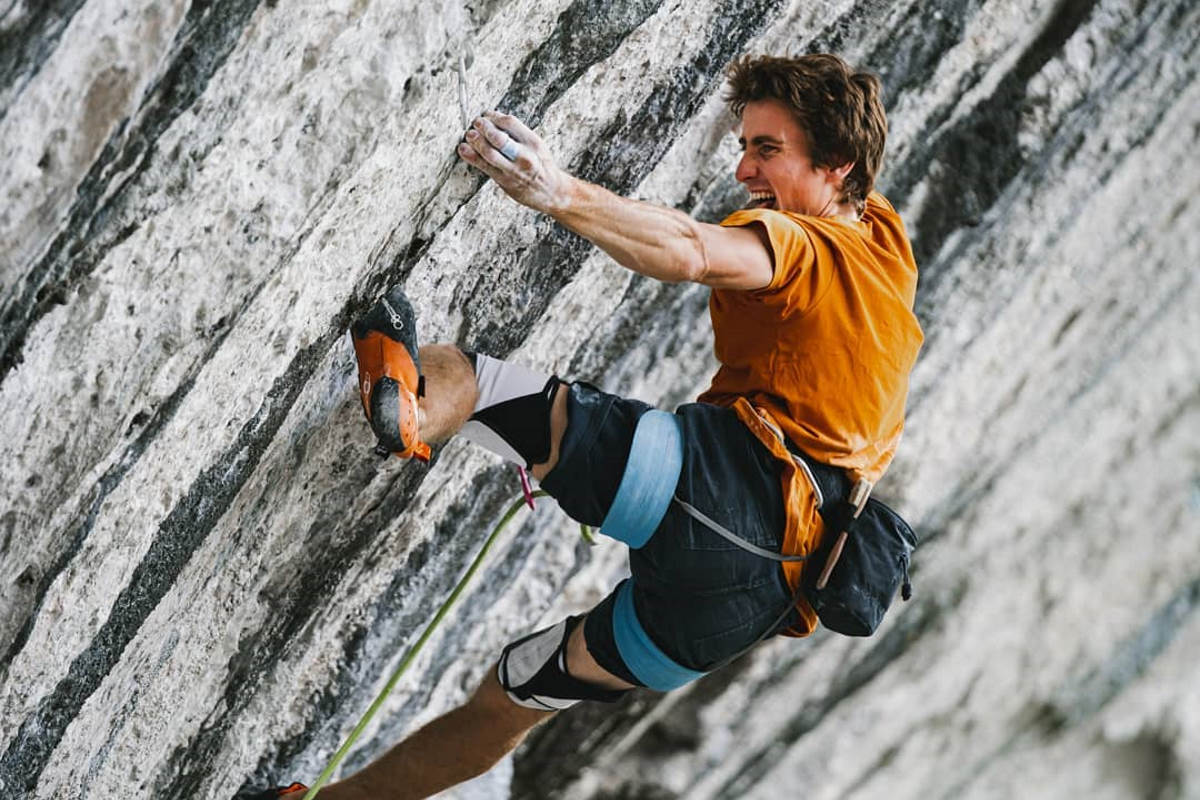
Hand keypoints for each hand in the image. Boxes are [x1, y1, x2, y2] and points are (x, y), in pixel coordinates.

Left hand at [456, 111, 571, 213]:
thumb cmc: (542, 167)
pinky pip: (485, 167)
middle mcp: (524, 156)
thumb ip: (519, 135)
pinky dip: (471, 157)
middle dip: (483, 127)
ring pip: (489, 153)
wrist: (552, 192)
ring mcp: (513, 170)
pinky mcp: (504, 181)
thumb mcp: (537, 146)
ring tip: (469, 134)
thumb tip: (495, 120)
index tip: (486, 114)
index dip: (494, 116)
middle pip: (499, 137)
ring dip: (476, 141)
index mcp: (533, 143)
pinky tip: (463, 149)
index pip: (510, 123)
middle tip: (476, 122)